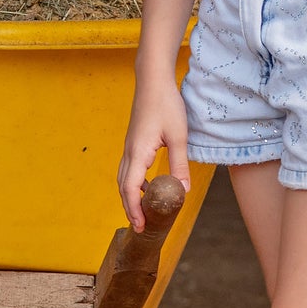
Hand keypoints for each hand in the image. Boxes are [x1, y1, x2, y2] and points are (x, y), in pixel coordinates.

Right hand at [118, 78, 190, 230]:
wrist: (153, 81)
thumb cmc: (166, 105)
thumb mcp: (178, 136)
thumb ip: (179, 164)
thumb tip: (183, 190)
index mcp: (138, 152)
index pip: (131, 188)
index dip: (134, 209)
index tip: (140, 225)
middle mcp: (129, 152)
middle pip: (123, 187)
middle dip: (130, 208)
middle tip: (140, 226)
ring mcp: (129, 147)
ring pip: (124, 178)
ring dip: (131, 196)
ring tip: (144, 212)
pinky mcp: (134, 142)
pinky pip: (130, 169)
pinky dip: (135, 183)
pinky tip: (149, 186)